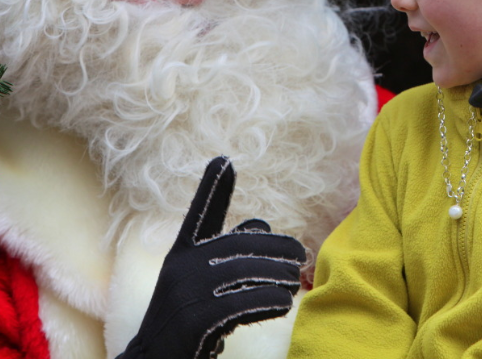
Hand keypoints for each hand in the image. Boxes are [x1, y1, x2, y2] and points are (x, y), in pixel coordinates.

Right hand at [119, 156, 305, 358]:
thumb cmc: (188, 316)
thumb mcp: (200, 280)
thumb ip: (227, 251)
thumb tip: (260, 223)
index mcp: (181, 253)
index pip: (198, 217)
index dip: (211, 190)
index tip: (224, 160)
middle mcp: (180, 268)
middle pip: (238, 247)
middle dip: (275, 249)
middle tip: (300, 257)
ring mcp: (186, 294)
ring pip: (244, 274)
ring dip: (277, 277)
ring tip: (294, 282)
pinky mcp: (195, 321)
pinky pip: (241, 304)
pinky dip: (266, 301)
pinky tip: (282, 304)